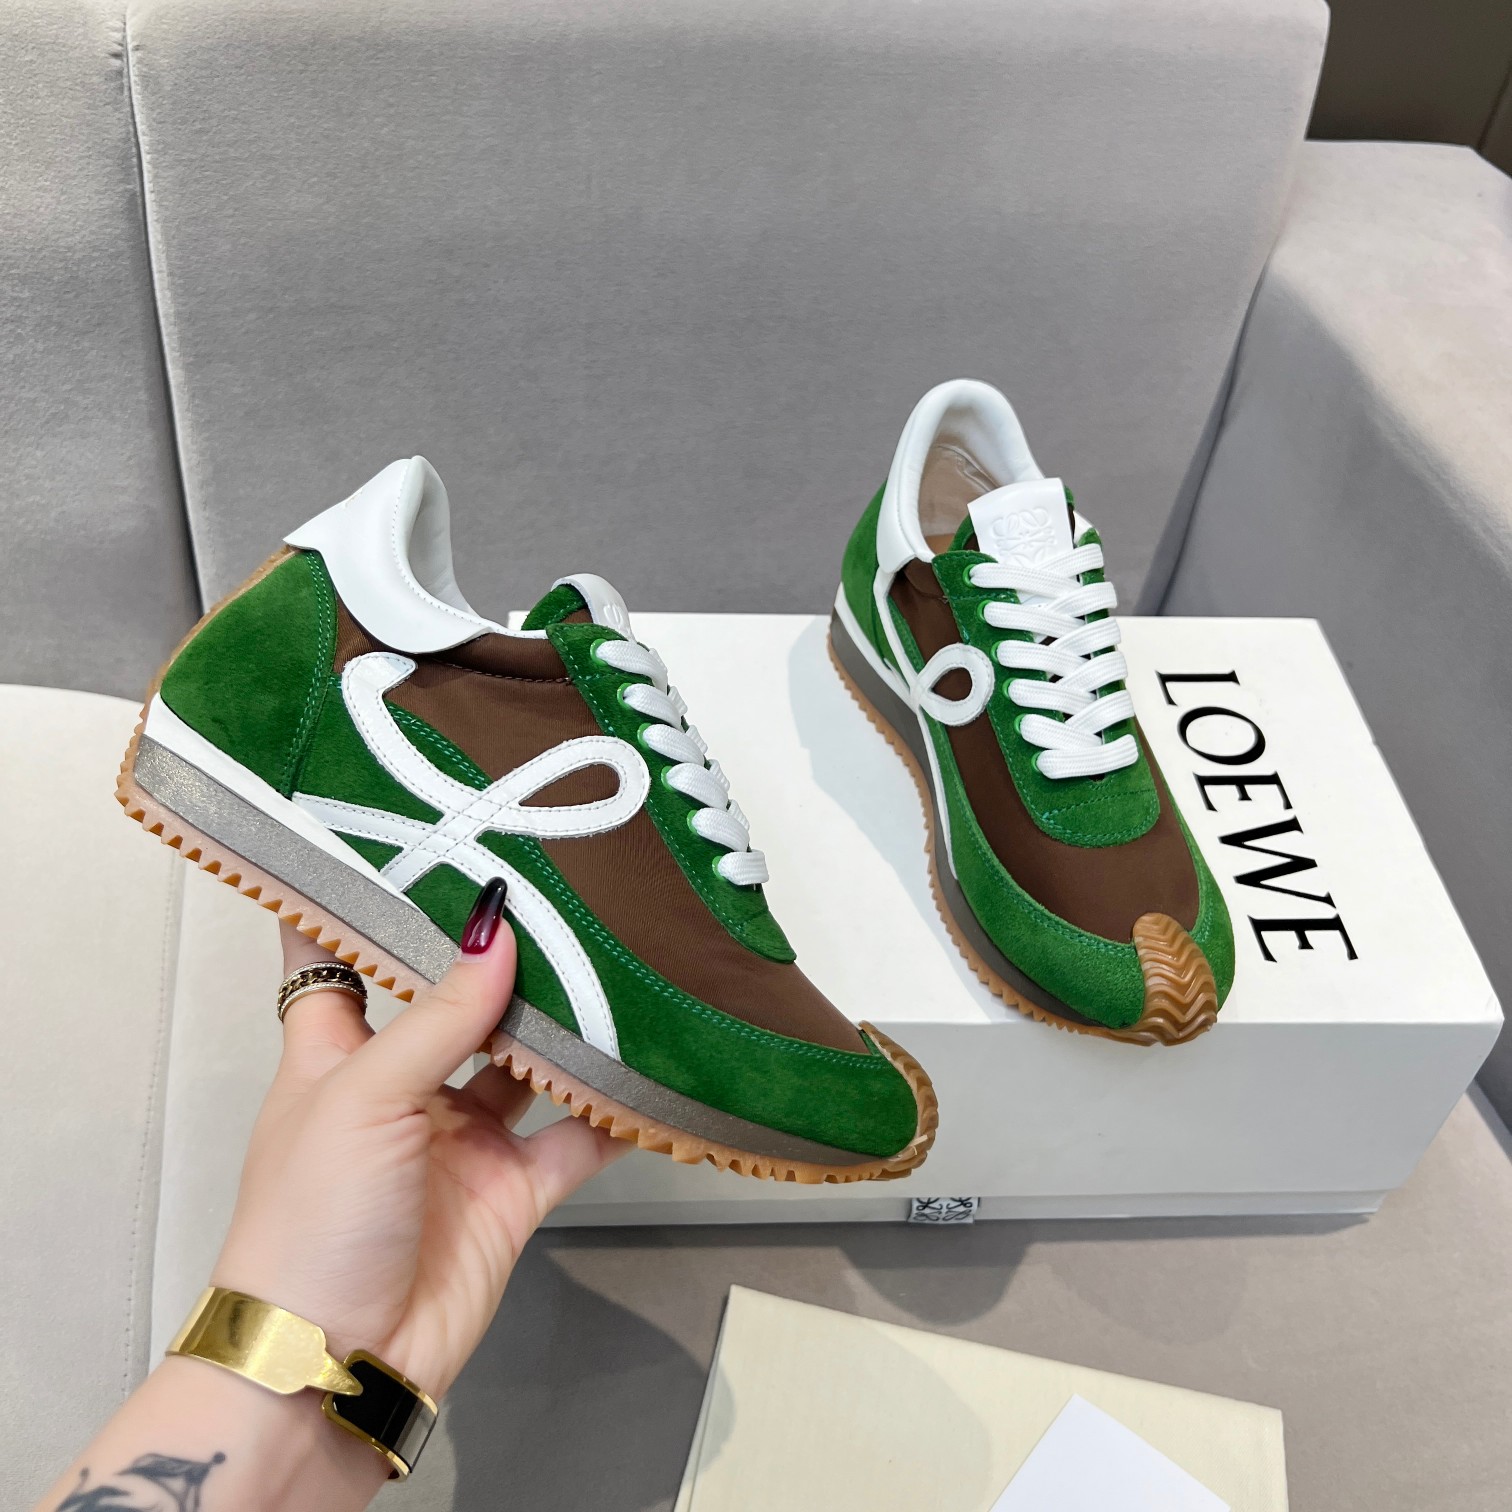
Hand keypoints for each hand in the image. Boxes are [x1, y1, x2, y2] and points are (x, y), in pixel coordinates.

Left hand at [212, 878, 624, 1399]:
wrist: (335, 1364)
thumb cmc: (307, 1223)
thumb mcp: (363, 1097)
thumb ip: (437, 1016)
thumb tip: (495, 932)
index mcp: (334, 1054)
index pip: (337, 958)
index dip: (359, 903)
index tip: (399, 842)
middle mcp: (399, 1087)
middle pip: (452, 1004)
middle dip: (494, 958)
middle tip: (550, 893)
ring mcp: (458, 1139)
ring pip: (522, 1063)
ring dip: (562, 1027)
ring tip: (612, 963)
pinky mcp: (510, 1191)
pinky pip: (573, 1139)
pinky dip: (612, 1113)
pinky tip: (649, 1074)